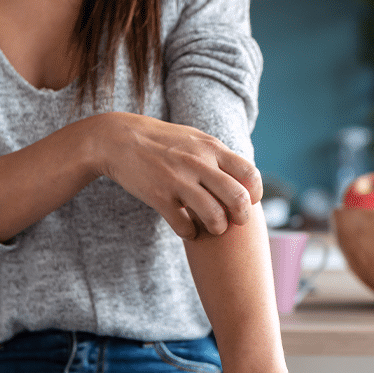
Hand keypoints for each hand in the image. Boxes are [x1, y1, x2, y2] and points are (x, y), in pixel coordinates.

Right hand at [94, 112, 262, 239]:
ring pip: (214, 216)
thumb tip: (245, 177)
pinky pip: (184, 227)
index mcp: (211, 148)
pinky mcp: (159, 198)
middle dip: (242, 217)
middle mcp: (198, 163)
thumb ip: (219, 156)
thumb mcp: (194, 139)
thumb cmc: (161, 141)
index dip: (255, 193)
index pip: (249, 173)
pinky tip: (187, 229)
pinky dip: (190, 233)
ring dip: (217, 228)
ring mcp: (178, 181)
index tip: (249, 201)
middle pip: (238, 198)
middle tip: (235, 221)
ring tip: (212, 227)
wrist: (118, 139)